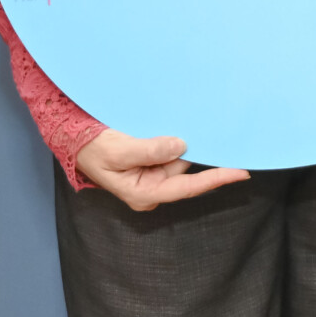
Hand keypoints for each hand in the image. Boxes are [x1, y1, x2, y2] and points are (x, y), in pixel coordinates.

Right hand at [74, 127, 251, 211]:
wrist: (73, 139)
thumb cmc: (91, 149)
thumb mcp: (118, 150)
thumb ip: (150, 150)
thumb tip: (181, 146)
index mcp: (145, 193)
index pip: (188, 188)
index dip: (216, 179)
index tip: (241, 172)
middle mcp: (153, 187)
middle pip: (188, 172)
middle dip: (207, 156)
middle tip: (229, 137)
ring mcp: (152, 174)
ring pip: (182, 158)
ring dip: (191, 143)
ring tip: (205, 123)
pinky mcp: (151, 160)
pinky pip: (172, 151)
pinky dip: (181, 140)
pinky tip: (190, 126)